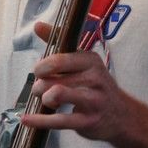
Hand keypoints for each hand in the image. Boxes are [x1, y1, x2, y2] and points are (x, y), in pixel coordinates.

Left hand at [21, 21, 130, 141]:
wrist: (121, 114)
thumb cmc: (95, 84)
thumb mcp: (82, 61)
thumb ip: (60, 43)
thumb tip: (38, 25)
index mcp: (91, 60)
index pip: (61, 59)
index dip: (43, 66)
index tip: (38, 70)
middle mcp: (95, 78)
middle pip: (54, 79)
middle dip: (39, 86)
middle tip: (40, 89)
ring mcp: (93, 100)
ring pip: (56, 95)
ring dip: (43, 99)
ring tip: (45, 100)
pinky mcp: (89, 121)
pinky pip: (59, 120)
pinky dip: (39, 120)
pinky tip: (26, 119)